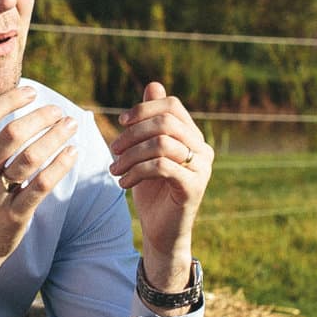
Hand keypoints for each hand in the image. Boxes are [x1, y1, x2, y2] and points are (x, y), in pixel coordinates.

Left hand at [110, 80, 210, 284]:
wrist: (162, 231)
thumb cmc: (153, 190)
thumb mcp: (145, 152)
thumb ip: (150, 121)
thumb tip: (153, 84)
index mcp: (192, 136)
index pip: (172, 105)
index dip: (143, 109)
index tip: (121, 123)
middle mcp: (203, 149)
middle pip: (166, 121)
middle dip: (132, 133)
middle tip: (113, 151)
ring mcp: (201, 168)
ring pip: (162, 143)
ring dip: (130, 155)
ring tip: (114, 169)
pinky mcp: (193, 187)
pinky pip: (162, 166)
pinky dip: (136, 171)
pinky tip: (123, 183)